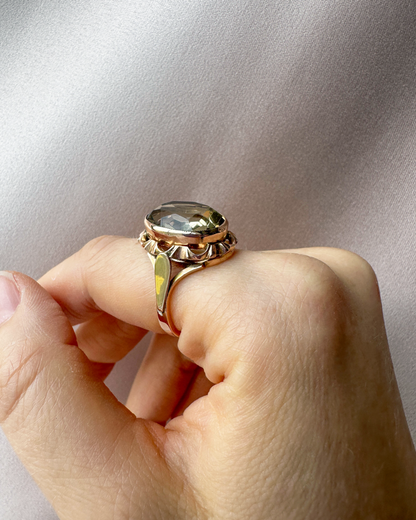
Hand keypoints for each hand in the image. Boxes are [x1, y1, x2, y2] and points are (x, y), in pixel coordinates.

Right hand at [0, 236, 414, 518]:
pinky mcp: (335, 308)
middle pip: (166, 271)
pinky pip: (239, 301)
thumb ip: (43, 389)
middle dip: (117, 330)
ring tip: (160, 425)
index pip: (128, 258)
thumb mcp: (126, 498)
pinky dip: (204, 346)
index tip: (34, 336)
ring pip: (199, 288)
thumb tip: (9, 297)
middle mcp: (321, 278)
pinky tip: (204, 411)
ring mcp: (336, 289)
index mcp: (279, 310)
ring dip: (160, 347)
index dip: (62, 293)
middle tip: (92, 397)